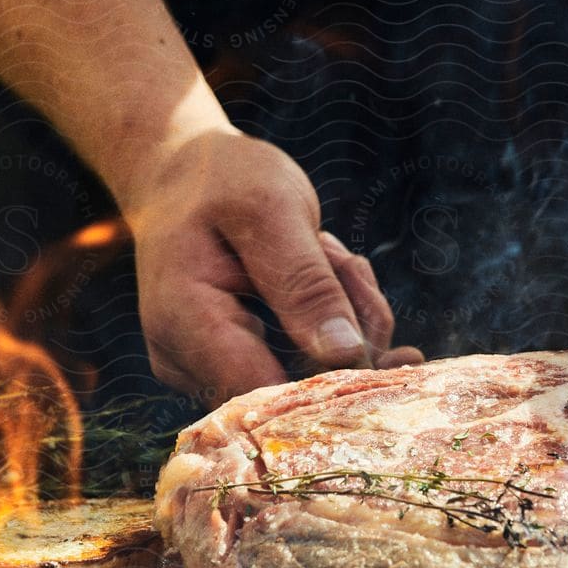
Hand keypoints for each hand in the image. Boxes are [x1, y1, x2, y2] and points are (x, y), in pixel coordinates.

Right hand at [118, 127, 422, 399]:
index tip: (384, 338)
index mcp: (182, 322)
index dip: (334, 378)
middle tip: (347, 264)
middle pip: (297, 390)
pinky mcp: (234, 366)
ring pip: (309, 378)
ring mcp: (207, 369)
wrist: (185, 177)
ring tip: (330, 256)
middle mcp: (186, 362)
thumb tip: (346, 354)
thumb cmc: (220, 181)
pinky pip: (302, 366)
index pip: (266, 391)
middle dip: (350, 332)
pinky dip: (333, 323)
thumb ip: (304, 281)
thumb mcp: (269, 208)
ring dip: (346, 319)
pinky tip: (325, 274)